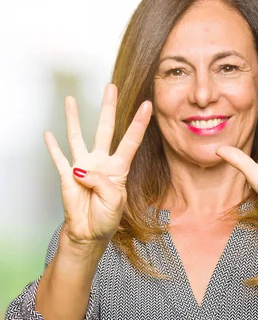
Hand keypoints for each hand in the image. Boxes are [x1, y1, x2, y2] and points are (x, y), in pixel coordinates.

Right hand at [45, 84, 151, 247]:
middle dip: (108, 107)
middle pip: (106, 129)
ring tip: (70, 100)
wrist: (90, 232)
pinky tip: (48, 133)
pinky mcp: (67, 175)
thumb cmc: (107, 217)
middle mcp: (102, 162)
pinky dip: (52, 147)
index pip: (131, 140)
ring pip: (78, 136)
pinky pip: (58, 158)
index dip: (139, 123)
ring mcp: (84, 166)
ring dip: (74, 118)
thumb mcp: (115, 200)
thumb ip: (103, 183)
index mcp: (119, 168)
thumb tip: (83, 171)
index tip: (148, 105)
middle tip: (111, 87)